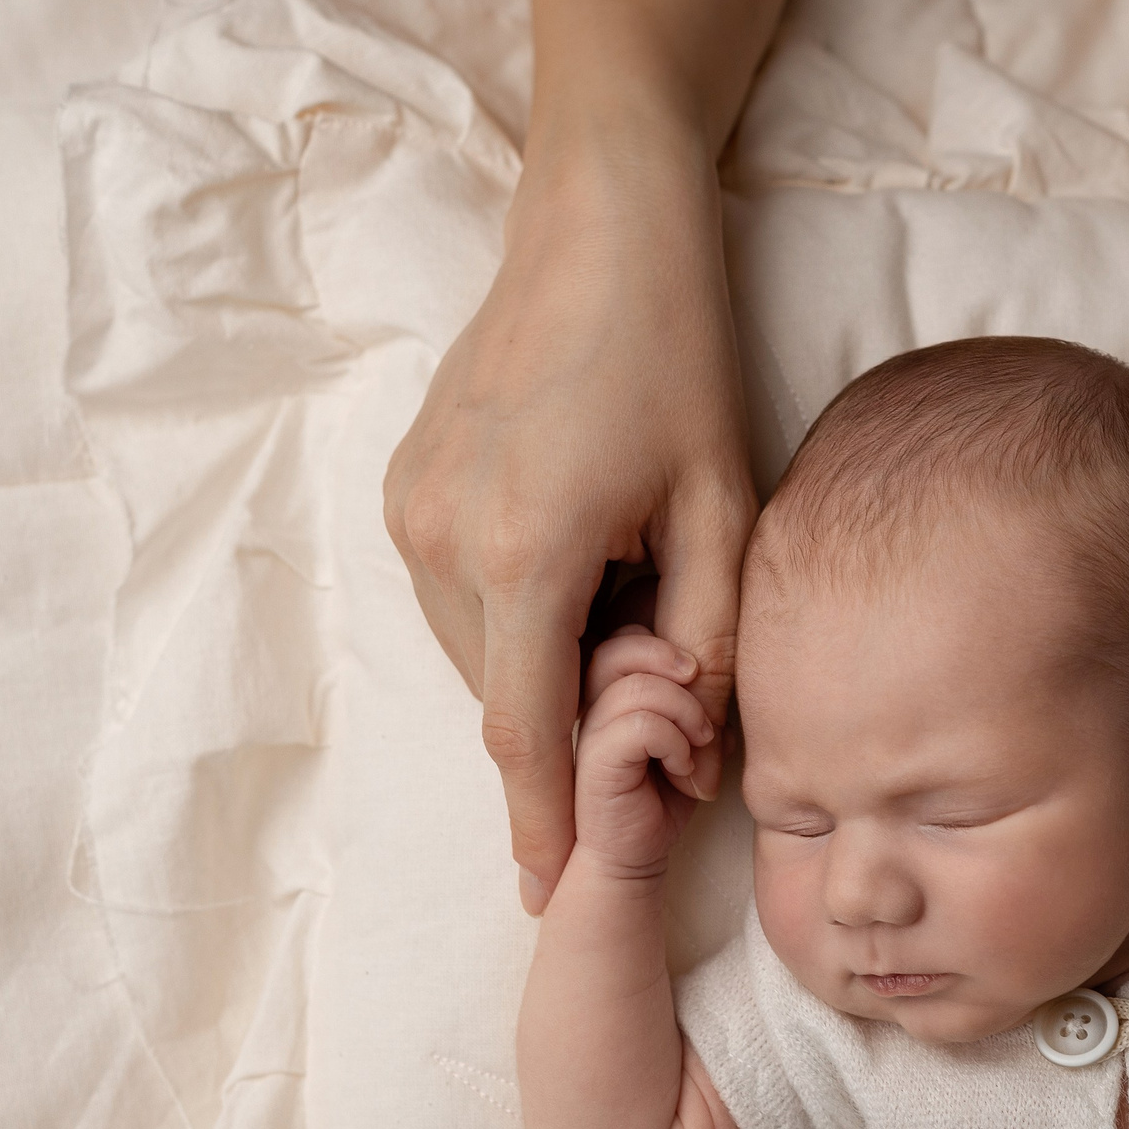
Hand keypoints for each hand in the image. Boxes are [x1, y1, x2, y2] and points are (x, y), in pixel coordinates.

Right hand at [380, 133, 753, 914]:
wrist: (598, 230)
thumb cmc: (675, 357)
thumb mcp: (724, 505)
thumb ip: (709, 638)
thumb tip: (694, 749)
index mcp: (525, 552)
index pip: (525, 733)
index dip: (543, 823)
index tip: (550, 898)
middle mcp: (443, 541)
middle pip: (504, 696)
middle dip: (569, 732)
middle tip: (656, 719)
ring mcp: (410, 512)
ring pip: (478, 651)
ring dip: (546, 667)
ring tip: (632, 610)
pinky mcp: (404, 489)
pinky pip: (460, 600)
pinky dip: (519, 618)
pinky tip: (586, 569)